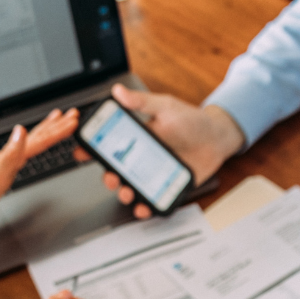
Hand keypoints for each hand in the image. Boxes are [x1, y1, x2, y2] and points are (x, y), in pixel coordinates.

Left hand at [0, 108, 78, 232]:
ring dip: (45, 130)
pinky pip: (24, 151)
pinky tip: (32, 143)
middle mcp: (7, 156)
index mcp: (8, 157)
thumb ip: (10, 155)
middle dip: (55, 125)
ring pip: (30, 141)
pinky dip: (33, 143)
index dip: (56, 131)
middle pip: (35, 136)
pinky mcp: (3, 169)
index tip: (72, 120)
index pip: (37, 140)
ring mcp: (5, 161)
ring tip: (57, 120)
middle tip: (72, 114)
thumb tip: (21, 131)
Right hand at [72, 83, 244, 218]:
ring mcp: (153, 173)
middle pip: (116, 171)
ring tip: (127, 193)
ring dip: (124, 193)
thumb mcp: (165, 107)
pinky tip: (143, 206)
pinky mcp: (167, 185)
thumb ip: (142, 102)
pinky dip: (145, 206)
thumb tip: (118, 92)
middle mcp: (142, 157)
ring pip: (131, 187)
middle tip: (111, 178)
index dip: (91, 149)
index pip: (109, 145)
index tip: (81, 153)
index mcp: (137, 138)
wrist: (218, 138)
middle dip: (108, 178)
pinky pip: (152, 199)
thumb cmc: (192, 120)